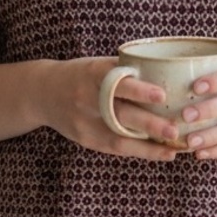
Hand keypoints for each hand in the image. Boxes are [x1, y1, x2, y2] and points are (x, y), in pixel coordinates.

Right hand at [40, 56, 180, 160]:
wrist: (41, 93)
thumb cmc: (81, 74)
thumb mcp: (98, 64)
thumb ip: (125, 70)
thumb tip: (167, 74)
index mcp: (92, 74)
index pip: (116, 82)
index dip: (138, 90)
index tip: (162, 94)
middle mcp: (87, 98)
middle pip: (119, 114)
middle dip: (149, 124)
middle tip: (175, 129)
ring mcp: (84, 122)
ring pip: (118, 138)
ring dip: (148, 146)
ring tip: (173, 149)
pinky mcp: (85, 139)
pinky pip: (114, 148)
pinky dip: (139, 152)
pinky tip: (160, 153)